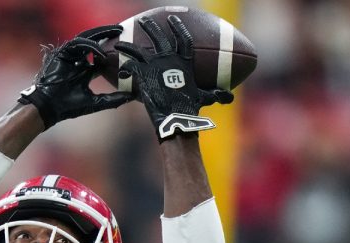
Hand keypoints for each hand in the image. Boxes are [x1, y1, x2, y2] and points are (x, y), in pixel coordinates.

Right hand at [18, 25, 132, 129]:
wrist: (49, 108)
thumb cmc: (69, 107)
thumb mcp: (96, 102)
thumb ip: (114, 99)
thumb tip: (132, 97)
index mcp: (84, 71)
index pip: (100, 58)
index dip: (113, 53)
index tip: (127, 49)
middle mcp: (77, 61)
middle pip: (94, 43)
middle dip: (107, 36)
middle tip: (122, 30)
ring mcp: (70, 56)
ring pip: (86, 39)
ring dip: (101, 34)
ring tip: (115, 31)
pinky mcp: (63, 53)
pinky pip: (78, 44)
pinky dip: (90, 46)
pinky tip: (101, 53)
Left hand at [115, 16, 233, 140]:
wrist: (175, 117)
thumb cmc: (191, 109)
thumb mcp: (207, 98)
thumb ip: (217, 94)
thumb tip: (230, 97)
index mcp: (185, 62)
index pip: (183, 39)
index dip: (178, 28)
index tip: (173, 19)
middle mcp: (169, 60)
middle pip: (159, 38)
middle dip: (151, 27)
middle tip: (144, 21)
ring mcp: (155, 66)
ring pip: (139, 49)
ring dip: (129, 43)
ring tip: (121, 39)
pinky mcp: (143, 75)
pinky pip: (130, 65)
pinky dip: (124, 66)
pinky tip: (119, 67)